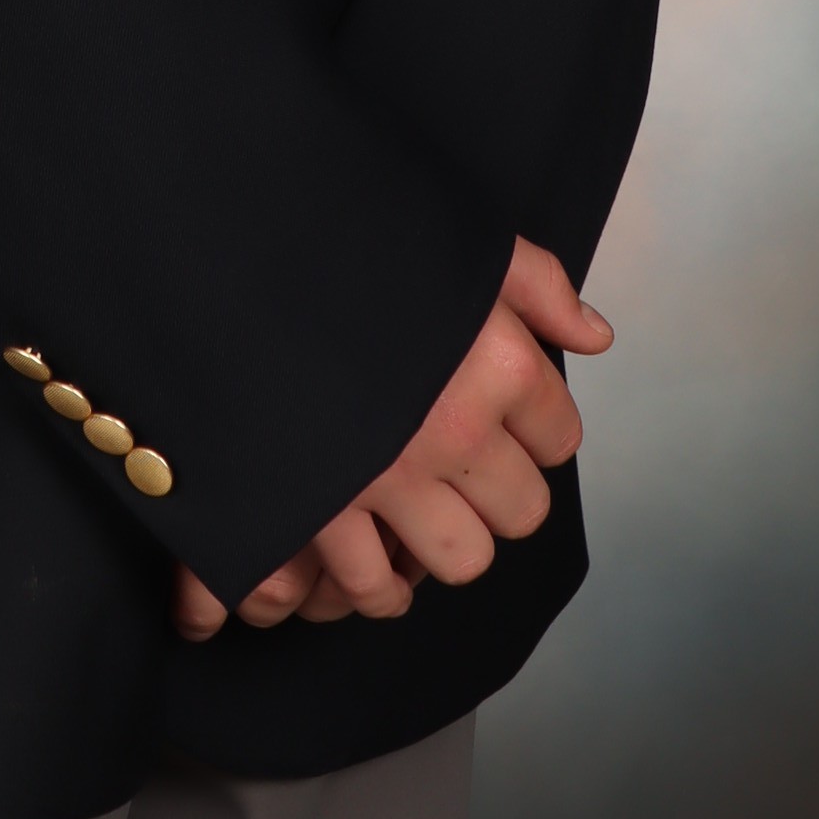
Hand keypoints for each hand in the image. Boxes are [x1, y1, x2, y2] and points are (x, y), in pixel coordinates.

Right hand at [170, 242, 610, 639]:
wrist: (224, 242)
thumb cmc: (346, 232)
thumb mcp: (456, 238)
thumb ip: (537, 284)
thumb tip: (594, 335)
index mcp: (497, 359)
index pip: (559, 437)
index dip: (533, 428)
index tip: (501, 413)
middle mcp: (454, 429)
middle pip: (521, 512)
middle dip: (496, 491)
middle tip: (459, 463)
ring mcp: (386, 479)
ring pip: (460, 560)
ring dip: (441, 541)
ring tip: (415, 510)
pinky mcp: (318, 512)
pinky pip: (374, 587)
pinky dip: (373, 579)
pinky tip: (364, 546)